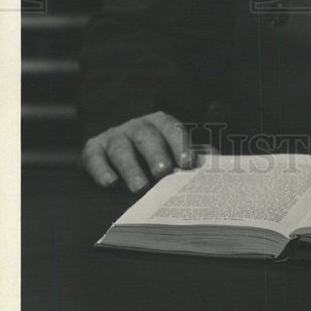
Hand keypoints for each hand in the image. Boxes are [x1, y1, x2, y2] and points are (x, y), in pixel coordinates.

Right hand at [79, 111, 195, 192]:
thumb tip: (217, 166)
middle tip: (163, 173)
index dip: (180, 145)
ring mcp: (114, 136)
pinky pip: (95, 156)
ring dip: (131, 167)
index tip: (188, 163)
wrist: (113, 149)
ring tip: (140, 187)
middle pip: (147, 136)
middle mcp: (137, 126)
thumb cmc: (152, 154)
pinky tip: (109, 183)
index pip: (172, 129)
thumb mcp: (173, 151)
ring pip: (121, 148)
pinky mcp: (93, 149)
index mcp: (160, 123)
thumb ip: (192, 156)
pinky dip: (101, 169)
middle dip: (156, 154)